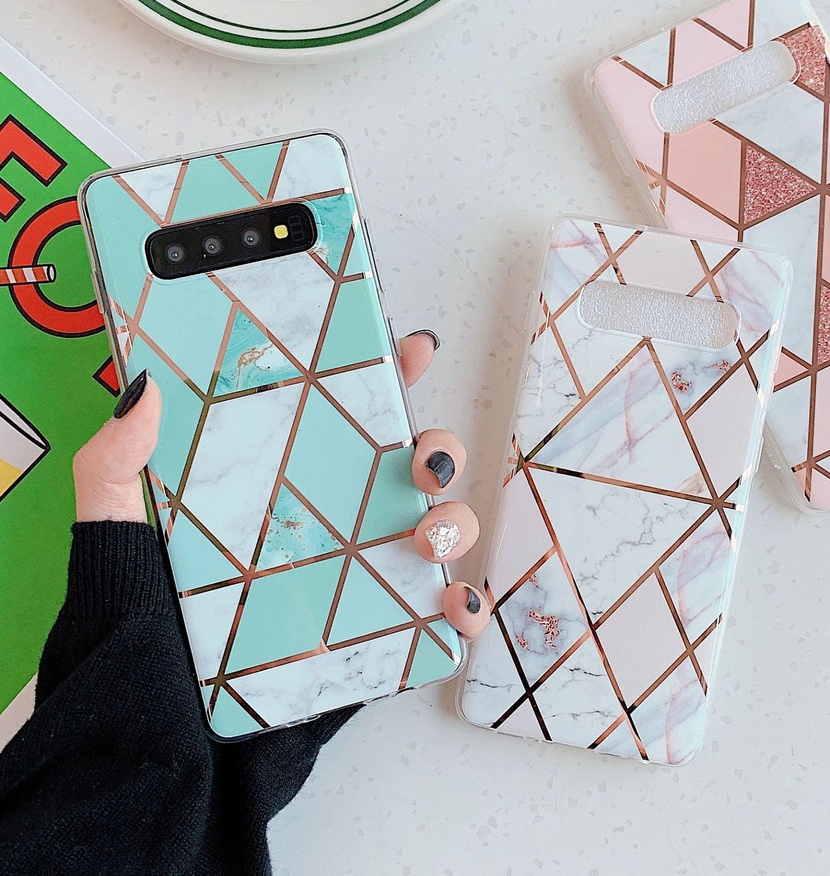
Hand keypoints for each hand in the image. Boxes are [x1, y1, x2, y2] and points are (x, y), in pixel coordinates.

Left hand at [72, 330, 490, 637]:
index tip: (409, 350)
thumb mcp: (117, 533)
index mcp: (287, 483)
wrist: (155, 730)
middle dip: (437, 450)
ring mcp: (360, 577)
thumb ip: (116, 464)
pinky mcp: (375, 636)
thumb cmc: (139, 623)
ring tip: (424, 536)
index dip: (389, 374)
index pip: (349, 415)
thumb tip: (144, 390)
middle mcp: (334, 522)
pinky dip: (463, 606)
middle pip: (411, 467)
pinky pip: (437, 618)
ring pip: (438, 531)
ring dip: (454, 522)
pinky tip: (450, 602)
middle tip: (419, 461)